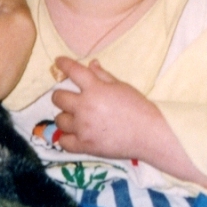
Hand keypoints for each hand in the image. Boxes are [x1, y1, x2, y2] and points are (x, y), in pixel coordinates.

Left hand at [53, 57, 206, 188]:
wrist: (148, 133)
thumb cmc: (137, 106)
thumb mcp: (121, 86)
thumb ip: (103, 75)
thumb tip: (91, 64)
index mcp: (95, 89)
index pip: (73, 71)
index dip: (64, 64)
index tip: (58, 61)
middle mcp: (85, 107)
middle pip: (58, 98)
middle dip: (61, 95)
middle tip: (69, 97)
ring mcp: (82, 128)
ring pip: (59, 120)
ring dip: (65, 116)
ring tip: (75, 117)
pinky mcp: (84, 146)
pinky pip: (62, 141)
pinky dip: (66, 137)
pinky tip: (74, 133)